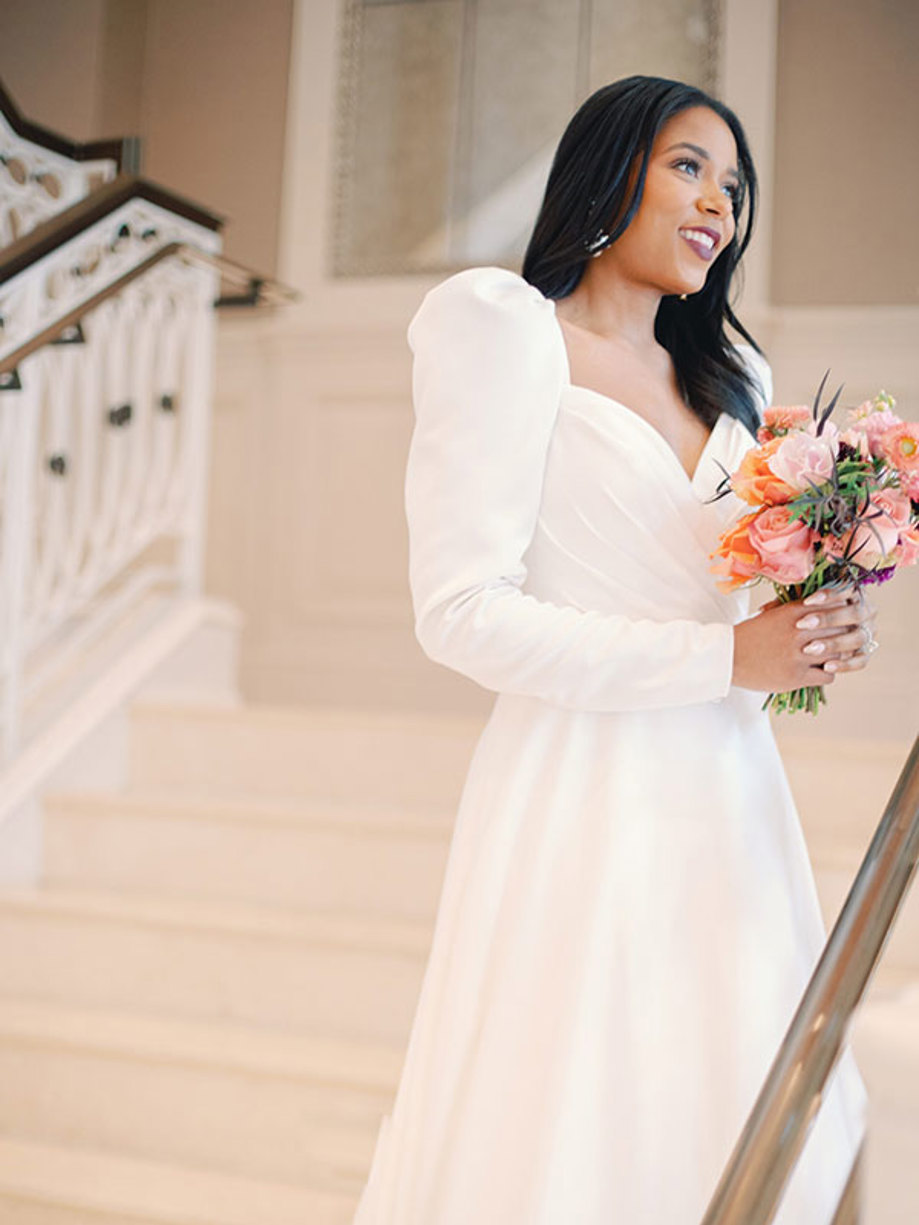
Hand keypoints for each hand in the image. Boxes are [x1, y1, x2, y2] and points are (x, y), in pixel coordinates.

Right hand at [732, 587, 877, 692]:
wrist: (729, 657)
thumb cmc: (751, 634)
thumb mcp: (774, 615)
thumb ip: (799, 610)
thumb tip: (823, 606)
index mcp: (794, 613)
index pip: (834, 608)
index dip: (843, 614)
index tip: (844, 619)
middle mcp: (799, 632)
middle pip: (840, 630)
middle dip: (843, 635)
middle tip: (843, 640)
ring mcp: (799, 655)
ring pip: (837, 654)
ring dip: (837, 656)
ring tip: (832, 657)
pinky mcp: (796, 677)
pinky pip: (828, 675)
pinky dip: (828, 673)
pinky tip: (820, 670)